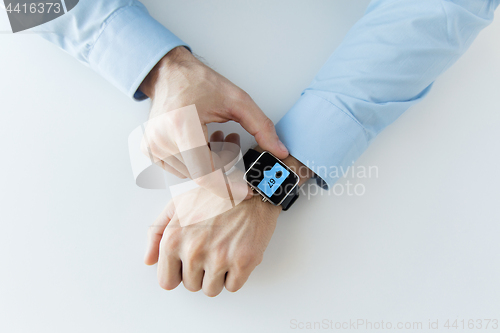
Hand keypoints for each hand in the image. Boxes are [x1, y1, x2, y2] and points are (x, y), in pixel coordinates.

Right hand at [139, 46, 288, 198]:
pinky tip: (200, 142)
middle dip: (223, 164)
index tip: (244, 190)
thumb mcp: (237, 101)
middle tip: (230, 141)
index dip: (227, 187)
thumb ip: (262, 127)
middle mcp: (163, 139)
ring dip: (210, 162)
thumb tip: (279, 150)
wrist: (170, 74)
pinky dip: (196, 161)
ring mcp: (154, 147)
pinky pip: (181, 169)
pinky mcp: (150, 151)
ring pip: (193, 174)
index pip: (205, 173)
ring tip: (214, 137)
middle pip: (202, 173)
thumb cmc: (198, 82)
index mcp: (182, 127)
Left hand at [144, 188, 280, 296]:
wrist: (253, 188)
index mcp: (173, 239)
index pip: (167, 281)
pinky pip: (233, 287)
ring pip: (211, 290)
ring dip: (217, 276)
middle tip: (210, 250)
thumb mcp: (178, 204)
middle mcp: (193, 250)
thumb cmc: (216, 194)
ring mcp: (219, 258)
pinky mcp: (243, 262)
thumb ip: (157, 232)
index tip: (187, 263)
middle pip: (191, 286)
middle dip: (200, 272)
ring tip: (223, 251)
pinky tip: (236, 253)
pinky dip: (236, 275)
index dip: (178, 273)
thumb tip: (149, 260)